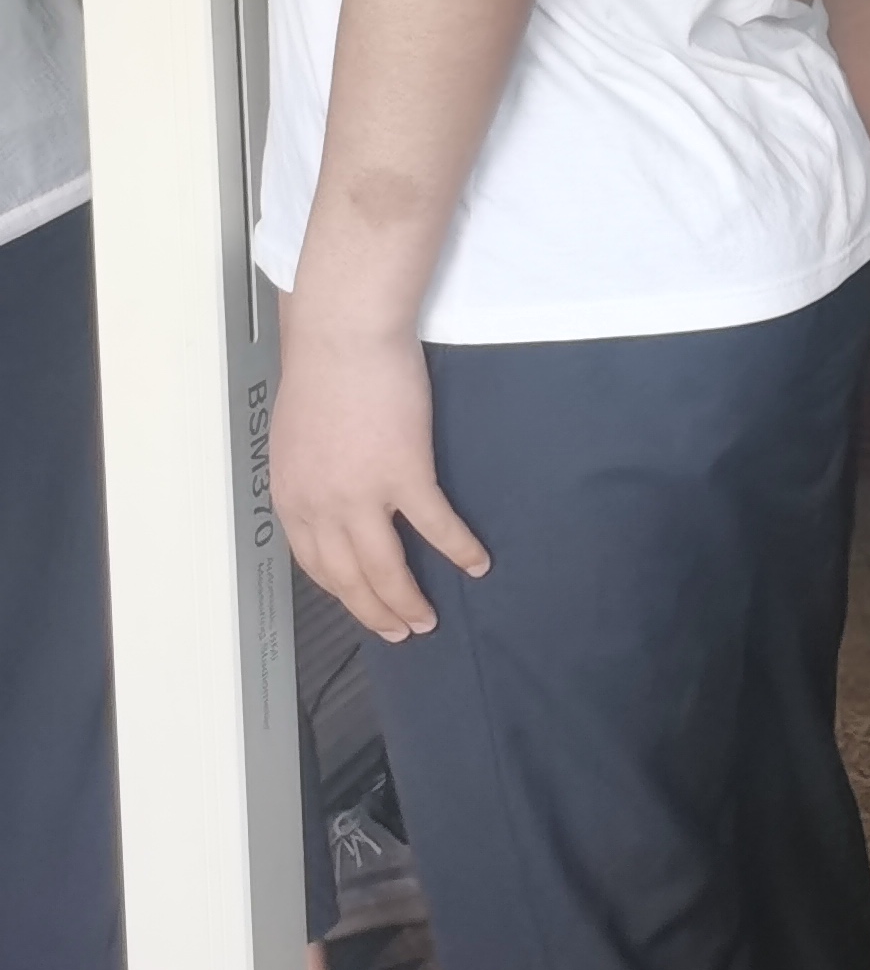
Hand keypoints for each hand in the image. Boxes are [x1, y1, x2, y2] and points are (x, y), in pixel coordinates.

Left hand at [273, 314, 487, 643]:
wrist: (342, 339)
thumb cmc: (324, 374)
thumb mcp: (298, 438)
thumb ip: (313, 476)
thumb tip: (334, 494)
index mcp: (295, 498)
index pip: (317, 566)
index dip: (345, 594)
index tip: (365, 607)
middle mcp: (322, 507)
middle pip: (349, 579)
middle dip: (377, 612)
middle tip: (401, 630)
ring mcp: (363, 494)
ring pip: (386, 568)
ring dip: (408, 600)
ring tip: (428, 618)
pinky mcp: (405, 474)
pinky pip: (435, 526)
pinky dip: (457, 549)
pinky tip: (474, 562)